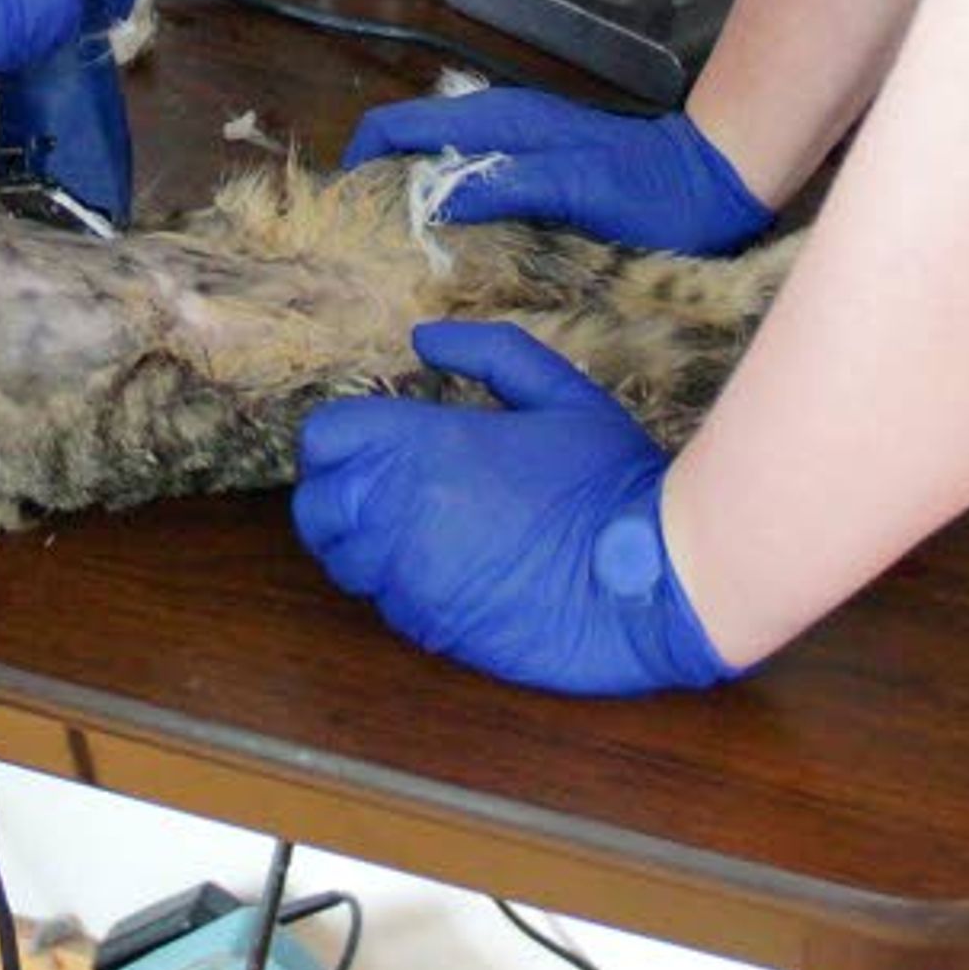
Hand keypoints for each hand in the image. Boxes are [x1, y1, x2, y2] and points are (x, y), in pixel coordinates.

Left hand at [293, 322, 740, 695]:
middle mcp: (397, 511)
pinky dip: (405, 592)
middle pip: (315, 505)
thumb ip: (487, 353)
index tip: (369, 445)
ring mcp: (408, 577)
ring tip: (419, 536)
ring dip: (367, 547)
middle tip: (384, 492)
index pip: (324, 437)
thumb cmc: (610, 479)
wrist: (653, 580)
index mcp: (421, 445)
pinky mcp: (430, 630)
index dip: (340, 440)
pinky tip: (455, 577)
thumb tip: (423, 339)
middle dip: (338, 496)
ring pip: (343, 562)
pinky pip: (387, 607)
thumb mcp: (559, 392)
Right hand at [338, 89, 773, 254]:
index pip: (398, 125)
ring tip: (393, 254)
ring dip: (408, 198)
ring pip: (435, 163)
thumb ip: (509, 185)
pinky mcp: (532, 170)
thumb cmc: (650, 191)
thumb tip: (433, 197)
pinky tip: (446, 248)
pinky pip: (466, 182)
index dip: (359, 162)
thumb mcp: (579, 190)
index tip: (340, 215)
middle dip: (374, 184)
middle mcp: (496, 126)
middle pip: (407, 143)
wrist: (713, 182)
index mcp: (497, 123)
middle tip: (361, 247)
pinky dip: (444, 206)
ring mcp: (514, 147)